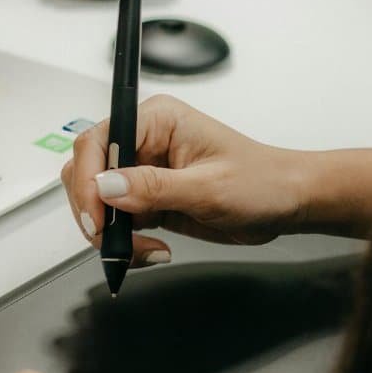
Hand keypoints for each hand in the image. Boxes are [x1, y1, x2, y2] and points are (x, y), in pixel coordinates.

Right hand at [61, 95, 305, 266]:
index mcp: (156, 120)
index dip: (87, 179)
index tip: (96, 216)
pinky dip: (125, 243)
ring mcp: (143, 172)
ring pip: (98, 202)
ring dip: (112, 234)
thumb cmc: (261, 181)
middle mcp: (144, 141)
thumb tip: (106, 186)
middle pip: (87, 172)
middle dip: (95, 212)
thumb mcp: (208, 187)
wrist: (285, 203)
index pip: (97, 141)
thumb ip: (154, 187)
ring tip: (144, 252)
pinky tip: (152, 252)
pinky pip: (117, 222)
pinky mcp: (148, 199)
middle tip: (114, 242)